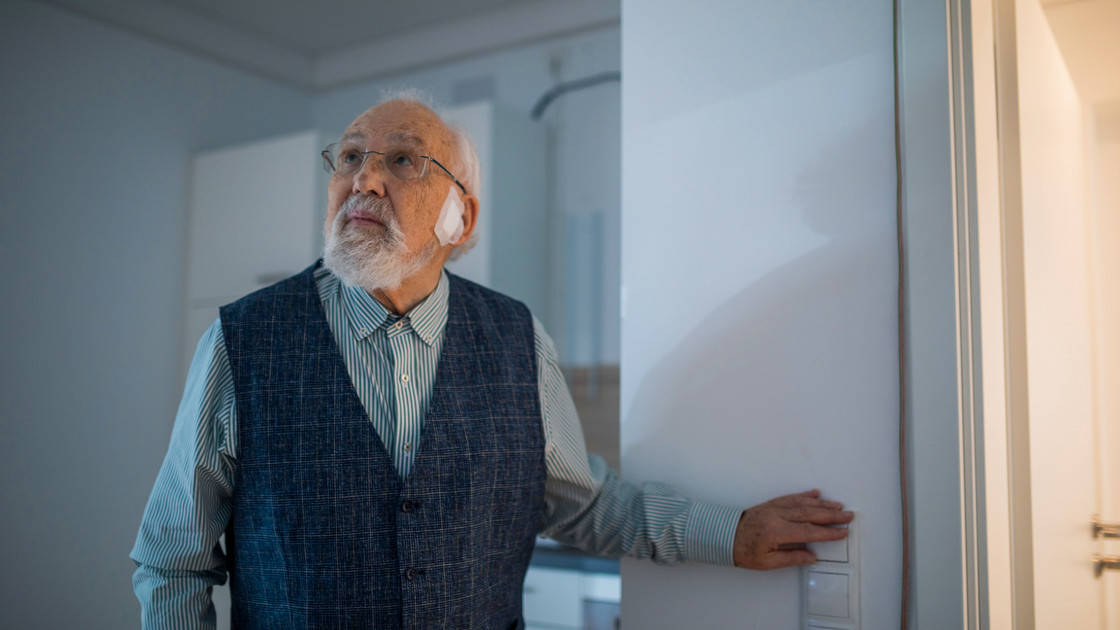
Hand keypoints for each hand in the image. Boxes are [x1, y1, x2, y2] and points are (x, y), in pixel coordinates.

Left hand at [732, 489, 852, 569]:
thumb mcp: (767, 562)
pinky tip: (815, 493)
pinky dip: (804, 495)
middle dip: (831, 515)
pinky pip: (790, 497)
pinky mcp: (770, 504)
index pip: (808, 531)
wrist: (722, 535)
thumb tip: (812, 556)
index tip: (842, 532)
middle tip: (848, 515)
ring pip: (802, 504)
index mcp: (776, 532)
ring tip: (838, 506)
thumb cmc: (743, 551)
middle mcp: (777, 516)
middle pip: (809, 514)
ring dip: (822, 504)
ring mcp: (774, 508)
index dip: (827, 532)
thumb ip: (791, 558)